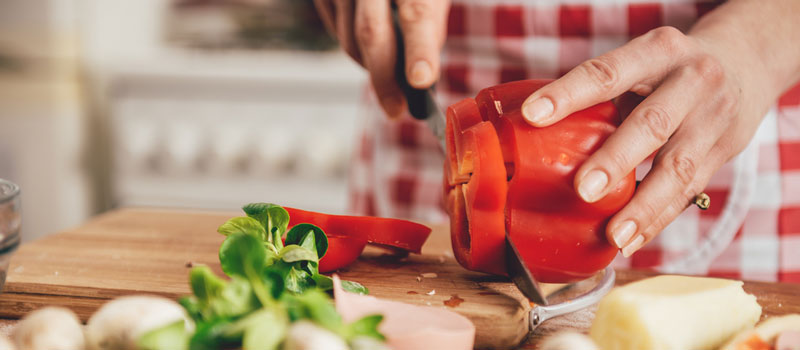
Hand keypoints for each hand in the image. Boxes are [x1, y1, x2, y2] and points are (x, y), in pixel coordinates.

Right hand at [313, 0, 449, 117]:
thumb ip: (428, 24)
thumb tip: (420, 78)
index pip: (417, 13)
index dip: (419, 50)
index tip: (422, 82)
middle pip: (371, 33)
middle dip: (384, 78)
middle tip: (396, 111)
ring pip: (349, 39)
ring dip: (370, 65)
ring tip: (390, 74)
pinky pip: (335, 32)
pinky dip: (354, 47)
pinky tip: (369, 46)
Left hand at [520, 26, 773, 256]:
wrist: (744, 64)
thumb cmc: (668, 70)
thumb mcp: (641, 62)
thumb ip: (602, 94)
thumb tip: (534, 133)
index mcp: (658, 51)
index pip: (607, 72)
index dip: (568, 93)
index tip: (532, 115)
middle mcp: (692, 80)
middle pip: (651, 123)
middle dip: (616, 159)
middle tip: (583, 190)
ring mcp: (714, 117)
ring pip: (678, 167)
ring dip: (643, 206)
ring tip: (614, 234)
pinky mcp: (725, 151)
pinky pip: (689, 191)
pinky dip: (658, 219)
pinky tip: (632, 240)